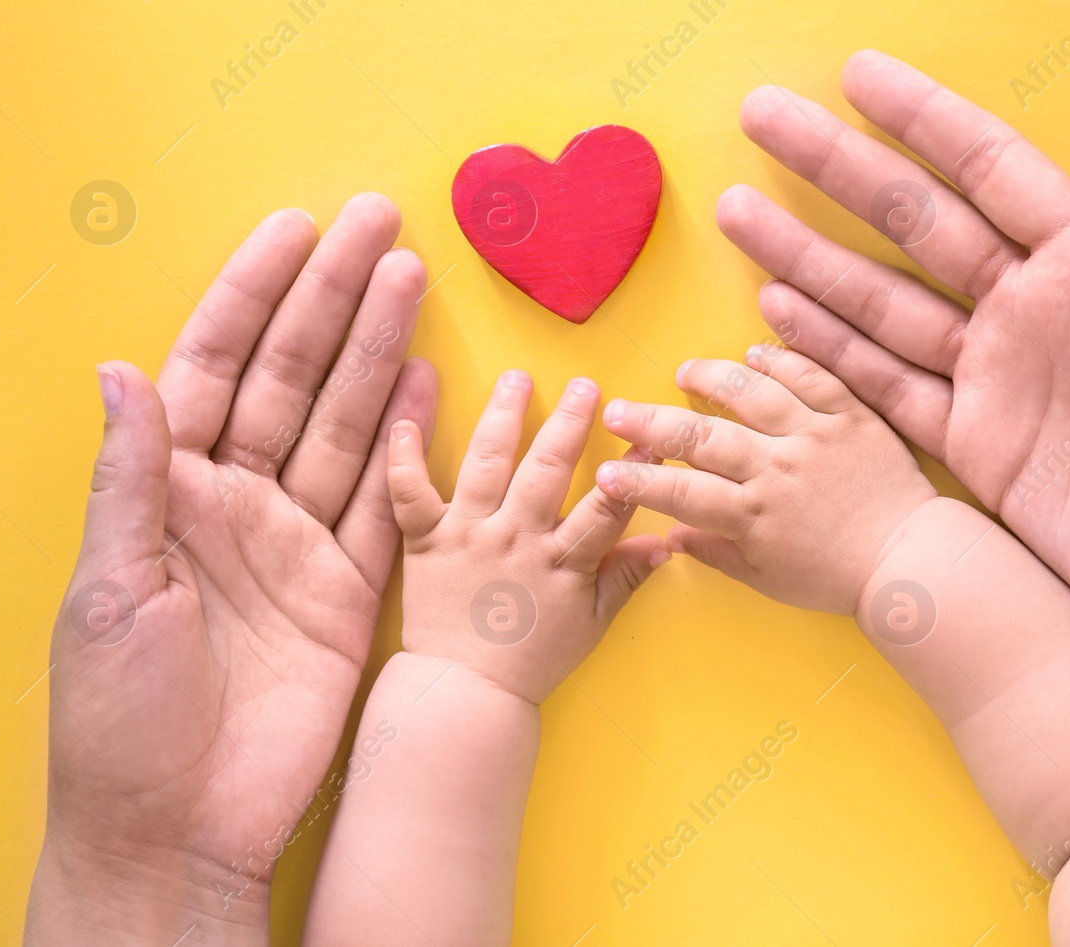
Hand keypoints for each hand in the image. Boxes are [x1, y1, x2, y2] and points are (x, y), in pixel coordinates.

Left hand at [30, 195, 434, 942]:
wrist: (180, 824)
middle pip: (293, 380)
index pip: (213, 368)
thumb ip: (132, 479)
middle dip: (333, 299)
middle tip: (378, 224)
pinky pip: (385, 500)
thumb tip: (120, 370)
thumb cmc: (120, 717)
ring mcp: (296, 543)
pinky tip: (425, 379)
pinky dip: (410, 440)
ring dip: (379, 351)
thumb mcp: (110, 590)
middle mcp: (236, 503)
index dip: (252, 296)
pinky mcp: (348, 590)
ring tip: (410, 278)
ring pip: (349, 425)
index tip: (292, 231)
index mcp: (168, 494)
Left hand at [386, 372, 668, 703]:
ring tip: (515, 377)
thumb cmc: (531, 660)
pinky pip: (409, 493)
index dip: (631, 472)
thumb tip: (667, 541)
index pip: (605, 507)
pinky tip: (402, 420)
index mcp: (560, 562)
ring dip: (503, 416)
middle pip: (547, 471)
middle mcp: (515, 540)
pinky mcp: (425, 541)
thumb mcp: (591, 624)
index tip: (650, 440)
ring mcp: (468, 536)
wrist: (465, 691)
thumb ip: (625, 577)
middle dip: (568, 423)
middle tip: (584, 385)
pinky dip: (403, 457)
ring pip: (487, 465)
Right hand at [596, 346, 935, 613]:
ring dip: (712, 378)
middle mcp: (779, 470)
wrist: (909, 559)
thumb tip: (671, 538)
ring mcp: (816, 437)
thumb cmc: (838, 577)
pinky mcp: (852, 416)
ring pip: (752, 394)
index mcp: (754, 516)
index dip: (638, 480)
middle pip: (702, 436)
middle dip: (651, 421)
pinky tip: (753, 354)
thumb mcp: (768, 580)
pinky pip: (812, 377)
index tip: (605, 471)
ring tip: (684, 371)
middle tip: (618, 409)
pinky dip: (780, 360)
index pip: (680, 492)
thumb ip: (716, 554)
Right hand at [717, 50, 1069, 672]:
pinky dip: (833, 350)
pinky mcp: (975, 446)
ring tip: (742, 214)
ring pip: (883, 302)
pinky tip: (780, 310)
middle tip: (763, 118)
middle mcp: (1031, 310)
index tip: (855, 75)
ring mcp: (997, 378)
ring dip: (812, 258)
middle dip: (838, 170)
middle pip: (915, 225)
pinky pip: (887, 384)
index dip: (922, 121)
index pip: (990, 172)